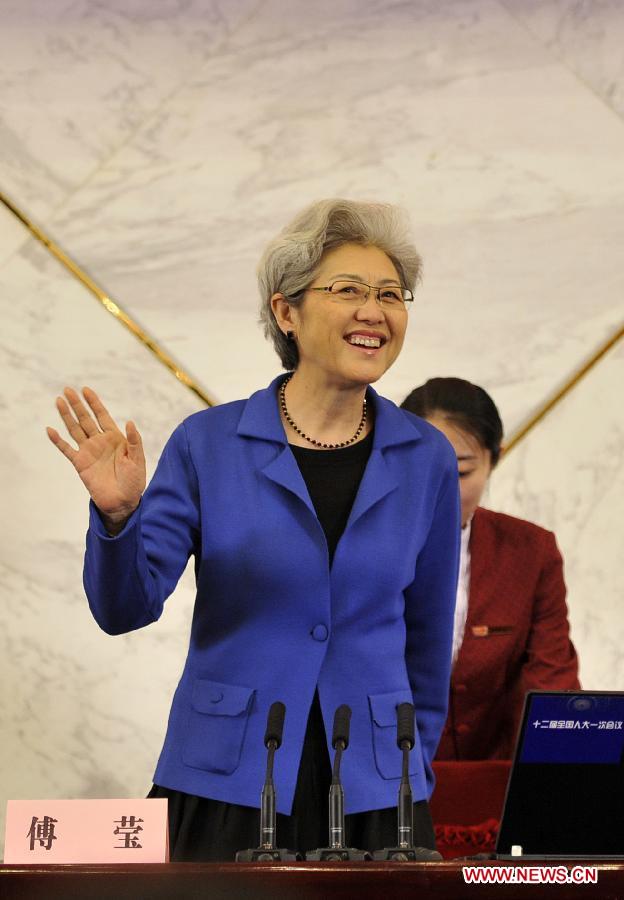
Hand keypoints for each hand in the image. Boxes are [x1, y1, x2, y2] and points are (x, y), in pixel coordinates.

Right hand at [47, 387, 145, 530]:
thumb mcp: (138, 459)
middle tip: (67, 389)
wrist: (123, 501)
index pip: (102, 415)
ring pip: (75, 429)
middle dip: (77, 404)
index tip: (85, 390)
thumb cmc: (134, 481)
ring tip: (58, 401)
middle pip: (86, 419)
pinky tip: (50, 430)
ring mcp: (88, 452)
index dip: (94, 403)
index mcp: (115, 438)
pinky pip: (66, 450)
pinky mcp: (80, 464)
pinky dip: (58, 441)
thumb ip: (135, 441)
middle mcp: (99, 442)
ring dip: (66, 416)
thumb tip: (130, 422)